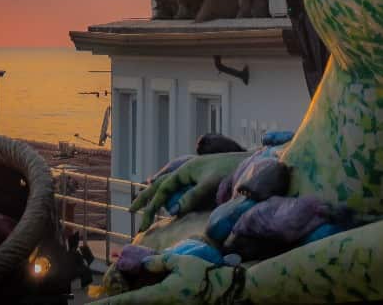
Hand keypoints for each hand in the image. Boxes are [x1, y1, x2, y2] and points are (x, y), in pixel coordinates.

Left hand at [100, 254, 241, 302]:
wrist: (228, 293)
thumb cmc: (205, 275)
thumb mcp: (180, 262)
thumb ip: (159, 263)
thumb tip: (141, 265)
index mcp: (160, 295)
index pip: (128, 301)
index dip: (108, 304)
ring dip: (129, 304)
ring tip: (114, 302)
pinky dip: (142, 303)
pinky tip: (135, 300)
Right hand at [131, 151, 246, 231]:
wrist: (250, 162)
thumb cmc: (231, 171)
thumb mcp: (210, 184)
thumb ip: (191, 196)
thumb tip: (172, 210)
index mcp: (186, 169)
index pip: (163, 188)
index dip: (152, 204)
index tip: (145, 220)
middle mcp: (187, 168)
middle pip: (161, 183)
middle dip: (146, 197)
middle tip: (132, 210)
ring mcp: (194, 170)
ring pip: (168, 180)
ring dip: (156, 190)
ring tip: (144, 198)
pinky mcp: (202, 175)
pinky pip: (179, 181)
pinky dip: (169, 187)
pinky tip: (169, 193)